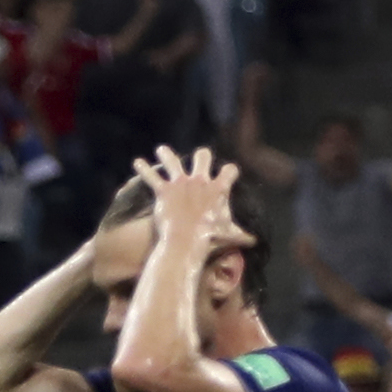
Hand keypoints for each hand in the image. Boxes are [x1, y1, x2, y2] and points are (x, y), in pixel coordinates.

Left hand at [133, 146, 253, 264]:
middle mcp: (200, 180)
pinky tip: (137, 163)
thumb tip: (254, 241)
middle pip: (203, 156)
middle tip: (199, 157)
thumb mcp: (229, 236)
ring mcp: (180, 183)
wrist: (186, 242)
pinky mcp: (164, 190)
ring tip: (162, 150)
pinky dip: (143, 169)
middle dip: (201, 155)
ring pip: (172, 160)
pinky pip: (151, 176)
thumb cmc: (210, 239)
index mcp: (218, 188)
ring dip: (167, 154)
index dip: (230, 170)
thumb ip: (242, 235)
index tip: (229, 172)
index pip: (230, 170)